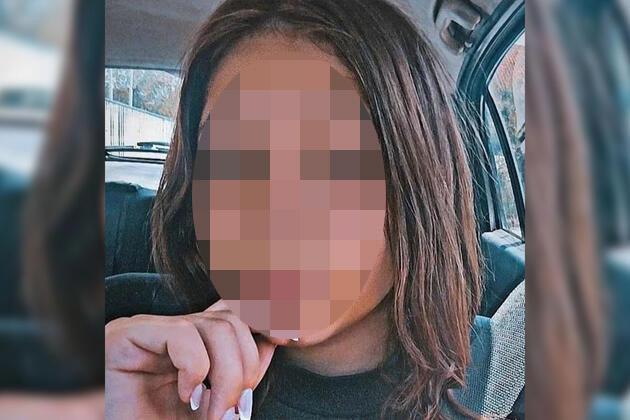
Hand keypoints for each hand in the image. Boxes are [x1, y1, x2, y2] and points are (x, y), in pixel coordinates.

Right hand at [105, 300, 275, 419]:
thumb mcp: (216, 404)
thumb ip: (242, 373)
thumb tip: (275, 341)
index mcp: (198, 342)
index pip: (239, 312)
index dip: (268, 317)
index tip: (292, 338)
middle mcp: (178, 329)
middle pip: (234, 322)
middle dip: (246, 368)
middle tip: (234, 411)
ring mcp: (154, 329)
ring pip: (216, 326)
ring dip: (225, 376)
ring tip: (213, 413)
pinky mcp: (128, 336)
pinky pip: (181, 335)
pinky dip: (195, 369)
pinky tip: (186, 396)